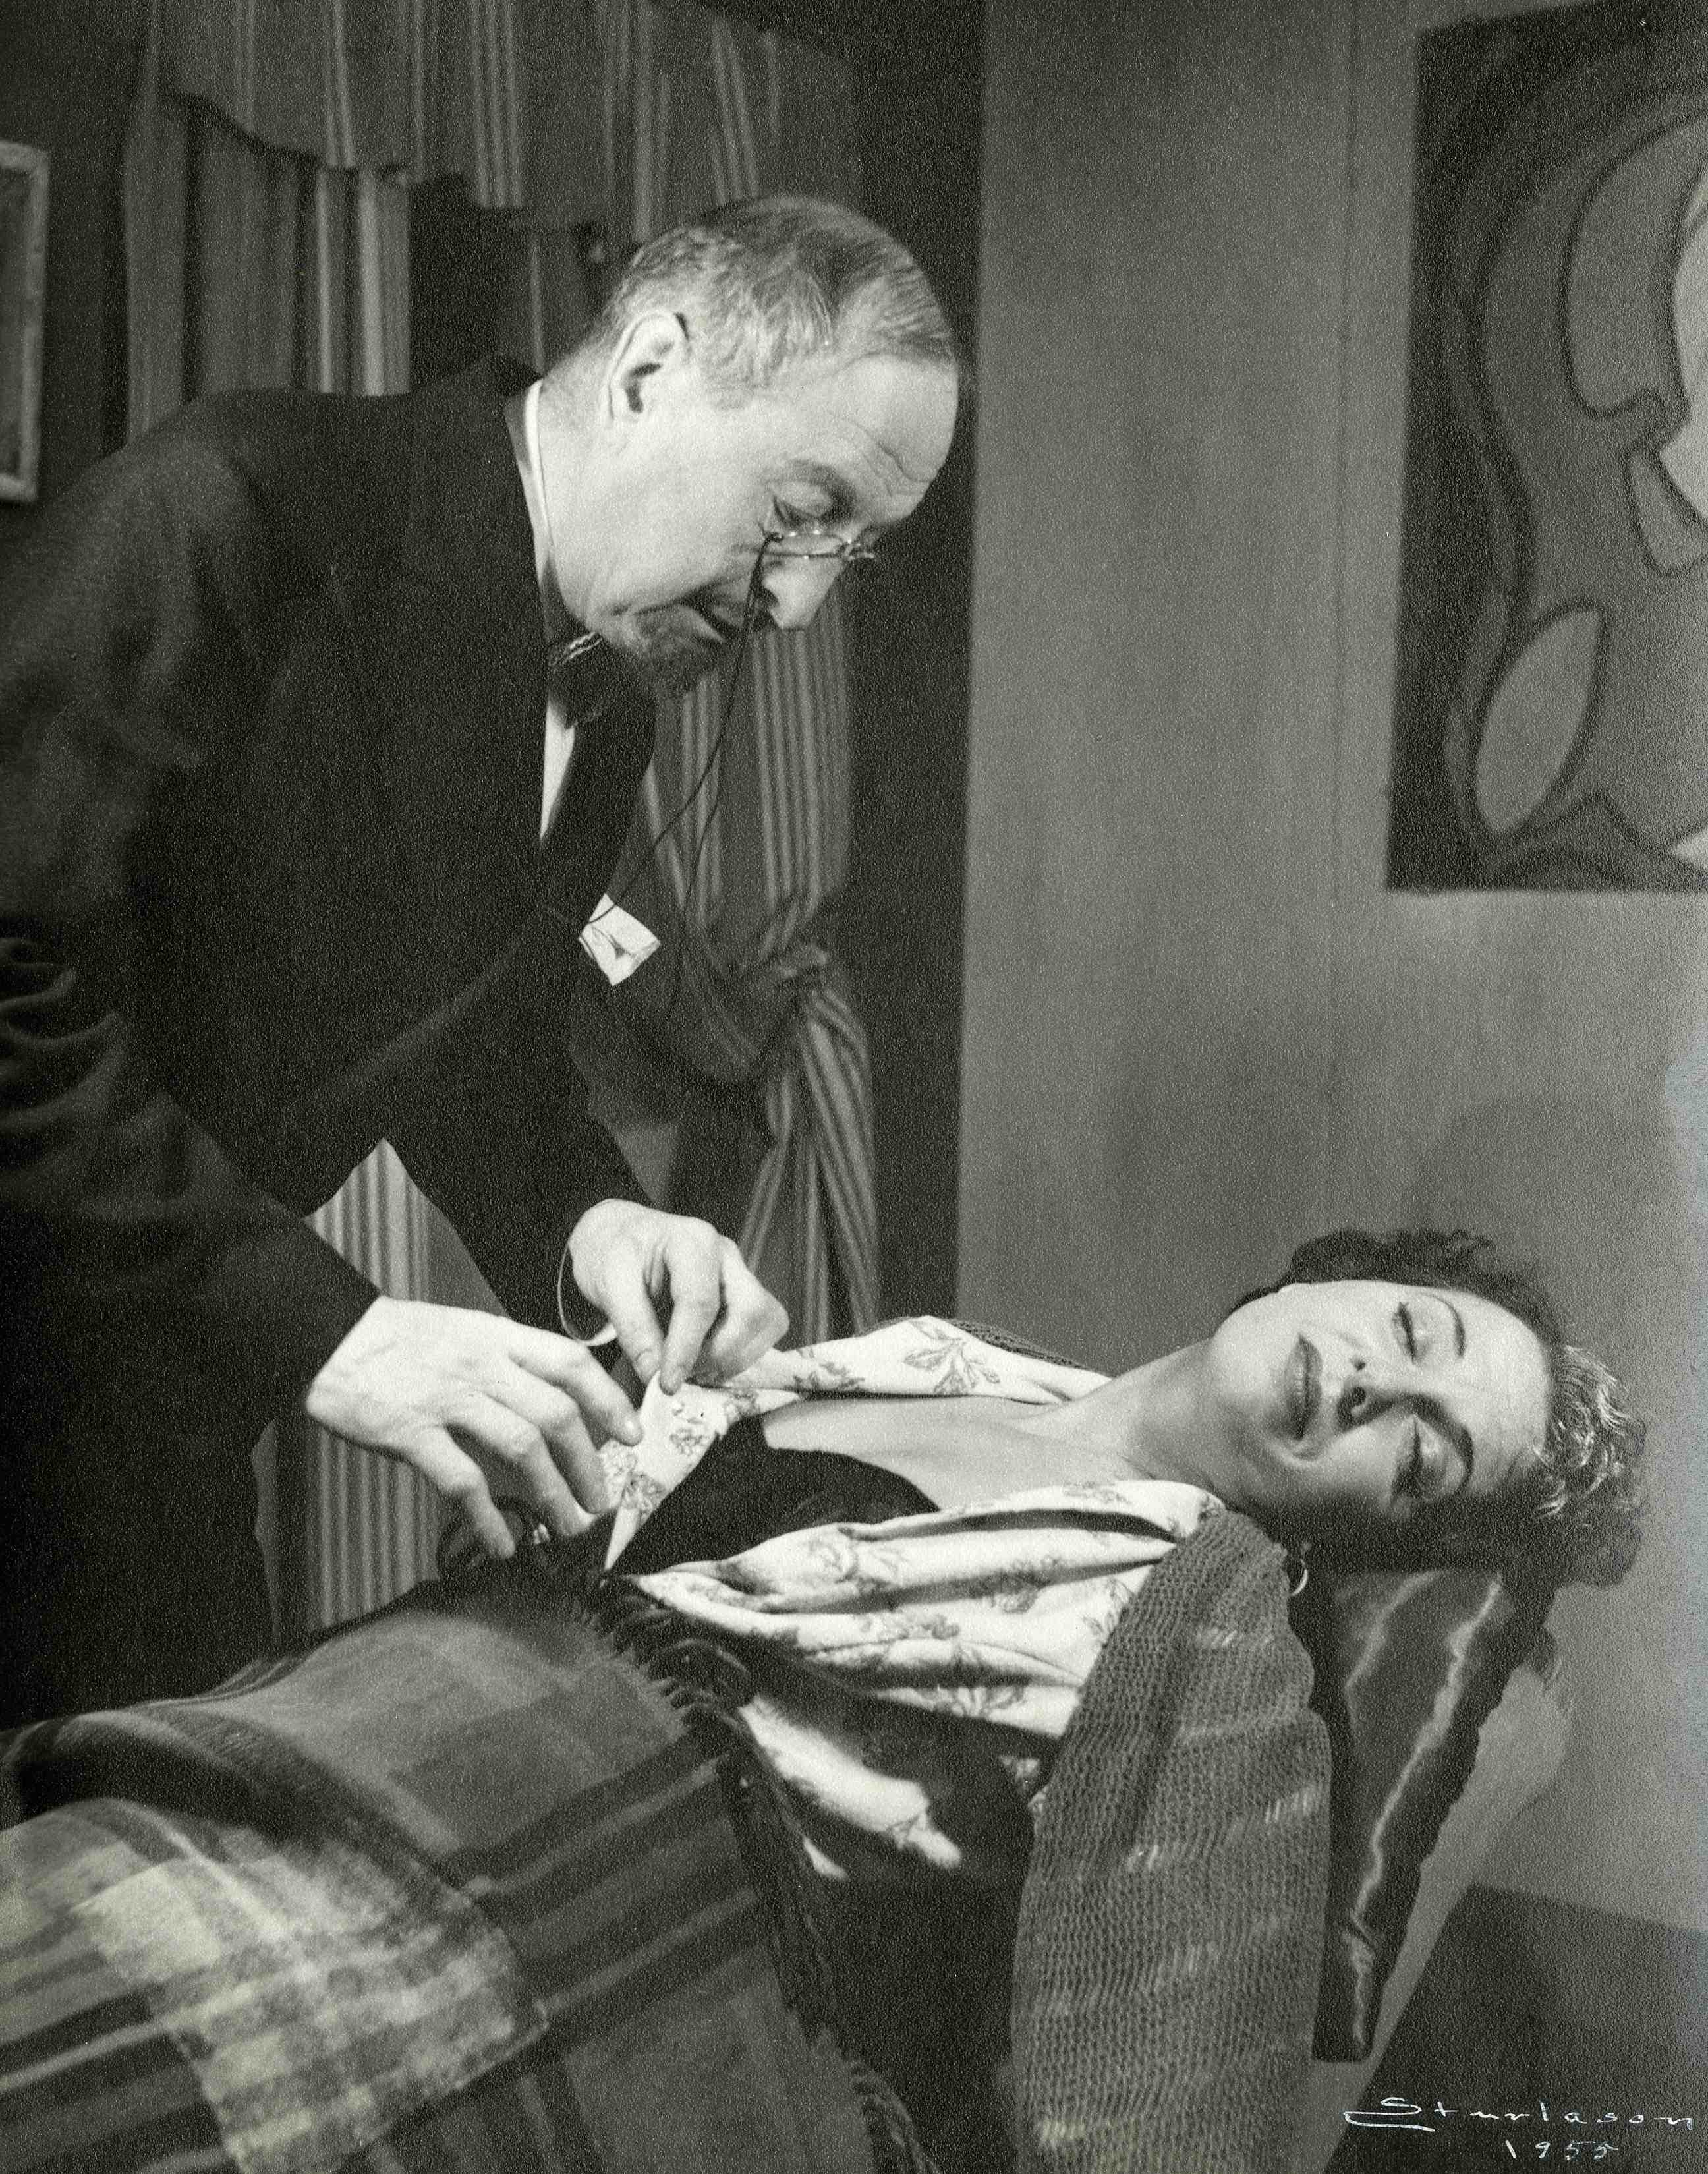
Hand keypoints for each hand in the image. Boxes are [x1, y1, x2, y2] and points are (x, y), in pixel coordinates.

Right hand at [303, 1296, 643, 1558]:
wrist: (326, 1333)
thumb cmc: (399, 1339)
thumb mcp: (465, 1330)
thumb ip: (508, 1361)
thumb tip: (556, 1401)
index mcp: (497, 1336)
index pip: (570, 1363)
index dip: (609, 1400)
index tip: (633, 1434)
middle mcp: (480, 1364)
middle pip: (556, 1414)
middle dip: (589, 1464)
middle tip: (602, 1500)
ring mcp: (446, 1397)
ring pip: (521, 1448)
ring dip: (552, 1494)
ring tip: (568, 1527)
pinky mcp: (410, 1432)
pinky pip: (462, 1482)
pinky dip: (488, 1518)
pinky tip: (503, 1544)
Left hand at [567, 1200, 787, 1394]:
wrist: (617, 1238)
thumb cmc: (610, 1254)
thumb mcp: (608, 1284)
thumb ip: (632, 1328)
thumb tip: (655, 1374)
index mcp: (693, 1242)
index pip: (701, 1302)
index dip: (686, 1349)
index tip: (666, 1383)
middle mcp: (726, 1256)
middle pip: (751, 1313)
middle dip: (719, 1353)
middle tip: (679, 1372)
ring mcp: (740, 1275)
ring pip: (765, 1325)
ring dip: (730, 1358)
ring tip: (688, 1366)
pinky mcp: (744, 1296)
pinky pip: (760, 1333)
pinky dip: (735, 1355)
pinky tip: (701, 1358)